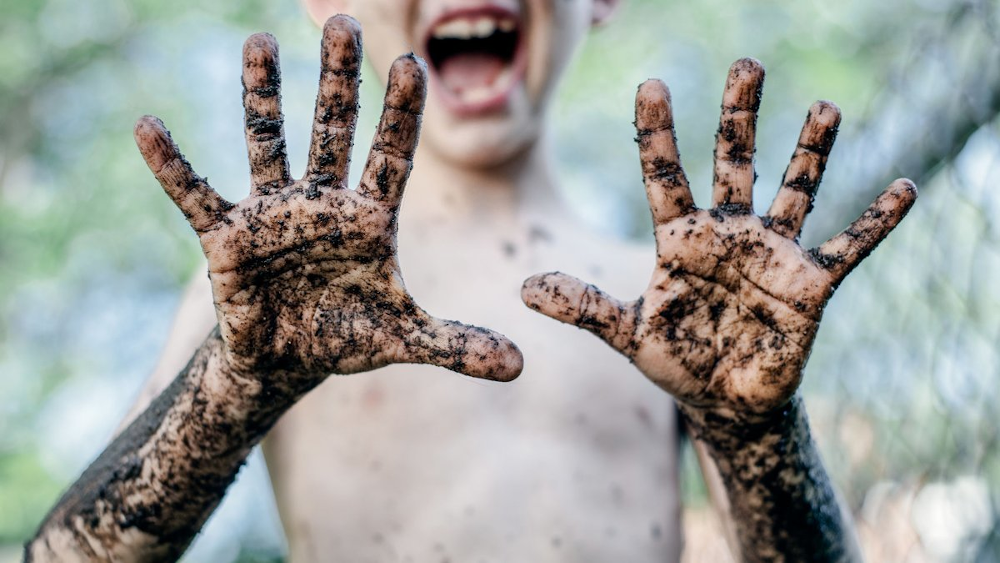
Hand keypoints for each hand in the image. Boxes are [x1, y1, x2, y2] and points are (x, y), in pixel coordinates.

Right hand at [134, 16, 521, 381]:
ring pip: (268, 143)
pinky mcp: (227, 237)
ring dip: (262, 96)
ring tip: (258, 42)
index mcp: (368, 219)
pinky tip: (148, 126)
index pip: (390, 156)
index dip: (400, 115)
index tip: (414, 65)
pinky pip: (196, 194)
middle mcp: (322, 203)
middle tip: (344, 21)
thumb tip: (521, 365)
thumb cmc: (347, 338)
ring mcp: (272, 213)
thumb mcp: (405, 339)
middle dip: (337, 80)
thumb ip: (459, 344)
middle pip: (332, 130)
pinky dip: (171, 166)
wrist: (288, 363)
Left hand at [522, 59, 914, 417]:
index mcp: (681, 239)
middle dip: (739, 116)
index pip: (665, 175)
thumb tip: (525, 287)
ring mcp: (773, 253)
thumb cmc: (676, 359)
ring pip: (795, 190)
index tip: (649, 83)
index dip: (657, 133)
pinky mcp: (810, 285)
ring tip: (825, 105)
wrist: (724, 400)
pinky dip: (875, 222)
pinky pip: (849, 247)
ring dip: (811, 151)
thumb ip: (584, 306)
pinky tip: (905, 189)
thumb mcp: (626, 334)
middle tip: (746, 65)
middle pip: (735, 162)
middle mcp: (728, 233)